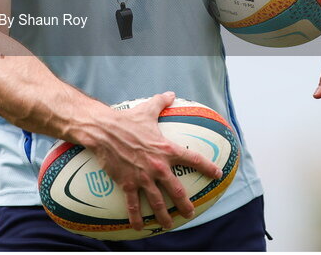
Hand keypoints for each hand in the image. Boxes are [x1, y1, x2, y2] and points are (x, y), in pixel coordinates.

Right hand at [84, 92, 222, 231]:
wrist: (103, 130)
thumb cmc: (126, 119)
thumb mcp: (147, 110)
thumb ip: (161, 102)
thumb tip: (171, 94)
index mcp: (166, 149)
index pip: (193, 158)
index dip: (207, 167)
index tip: (216, 174)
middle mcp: (158, 166)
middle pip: (177, 190)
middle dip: (185, 205)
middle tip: (190, 213)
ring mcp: (143, 177)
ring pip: (158, 202)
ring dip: (164, 216)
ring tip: (169, 225)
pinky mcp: (127, 183)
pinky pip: (133, 204)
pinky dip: (137, 217)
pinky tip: (139, 227)